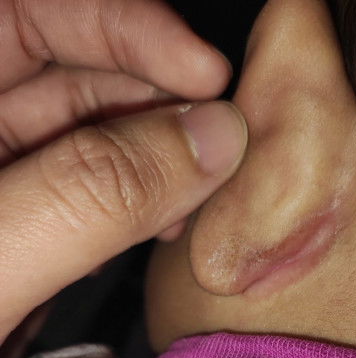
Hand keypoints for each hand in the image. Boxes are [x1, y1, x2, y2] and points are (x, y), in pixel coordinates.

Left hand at [0, 0, 247, 347]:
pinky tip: (166, 220)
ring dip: (156, 155)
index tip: (205, 72)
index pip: (28, 13)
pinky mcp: (22, 225)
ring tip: (199, 191)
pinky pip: (89, 191)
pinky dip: (136, 200)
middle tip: (218, 144)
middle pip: (70, 69)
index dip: (124, 26)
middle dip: (154, 99)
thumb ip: (93, 195)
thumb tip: (212, 139)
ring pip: (90, 134)